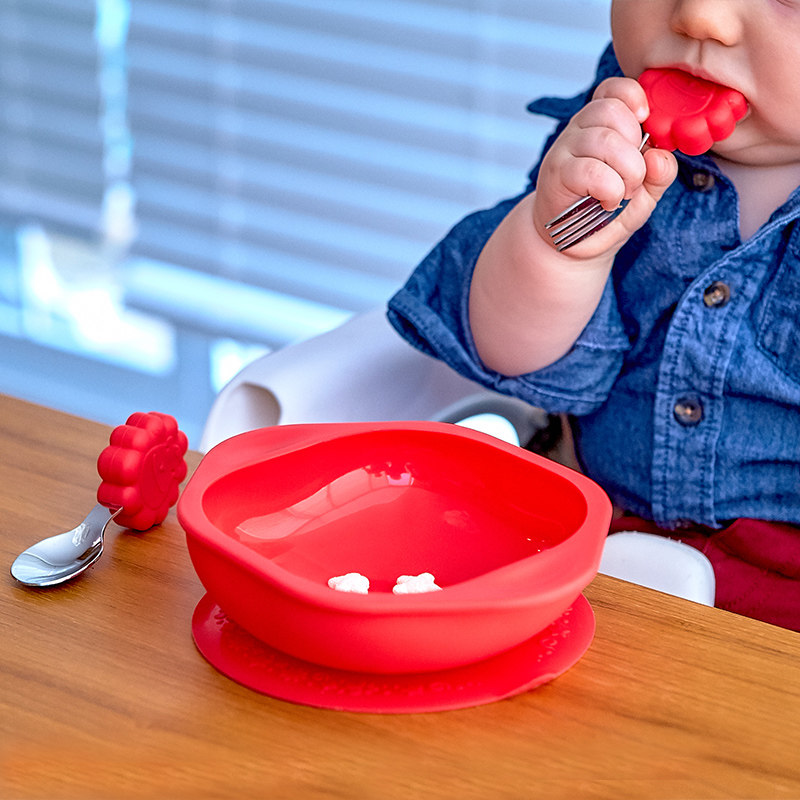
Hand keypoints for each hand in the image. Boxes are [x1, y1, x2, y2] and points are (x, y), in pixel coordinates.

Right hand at [533, 77, 677, 258]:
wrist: (572, 245)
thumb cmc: (605, 212)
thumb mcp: (645, 193)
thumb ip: (660, 173)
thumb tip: (660, 156)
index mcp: (601, 124)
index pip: (613, 90)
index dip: (632, 96)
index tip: (644, 120)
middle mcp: (579, 130)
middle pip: (612, 111)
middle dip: (636, 148)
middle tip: (635, 178)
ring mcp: (564, 150)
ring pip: (604, 140)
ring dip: (627, 172)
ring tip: (623, 193)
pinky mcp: (555, 174)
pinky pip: (591, 170)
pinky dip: (611, 189)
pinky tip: (608, 202)